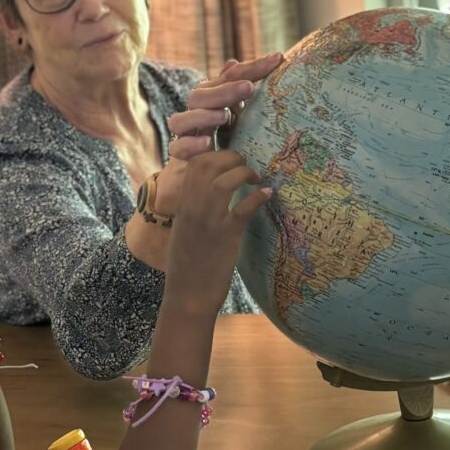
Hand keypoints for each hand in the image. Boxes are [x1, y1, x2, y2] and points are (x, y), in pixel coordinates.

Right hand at [162, 151, 271, 315]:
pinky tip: (267, 196)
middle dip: (232, 158)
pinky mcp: (225, 236)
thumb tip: (209, 194)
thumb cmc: (187, 267)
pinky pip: (243, 208)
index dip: (214, 153)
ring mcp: (208, 221)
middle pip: (209, 165)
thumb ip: (194, 210)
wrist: (187, 295)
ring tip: (257, 179)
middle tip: (246, 167)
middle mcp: (192, 208)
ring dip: (244, 173)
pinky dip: (258, 197)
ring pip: (225, 181)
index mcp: (182, 205)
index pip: (194, 164)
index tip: (230, 160)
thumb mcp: (184, 231)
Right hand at [167, 51, 282, 160]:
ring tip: (224, 116)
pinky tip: (207, 143)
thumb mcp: (240, 117)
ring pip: (181, 120)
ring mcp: (186, 133)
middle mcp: (195, 112)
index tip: (277, 59)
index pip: (229, 77)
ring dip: (203, 115)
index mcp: (212, 98)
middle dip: (225, 90)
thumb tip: (233, 62)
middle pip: (200, 95)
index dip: (252, 67)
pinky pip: (177, 148)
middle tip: (249, 88)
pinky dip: (191, 144)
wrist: (202, 171)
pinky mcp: (181, 155)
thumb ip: (239, 93)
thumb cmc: (228, 139)